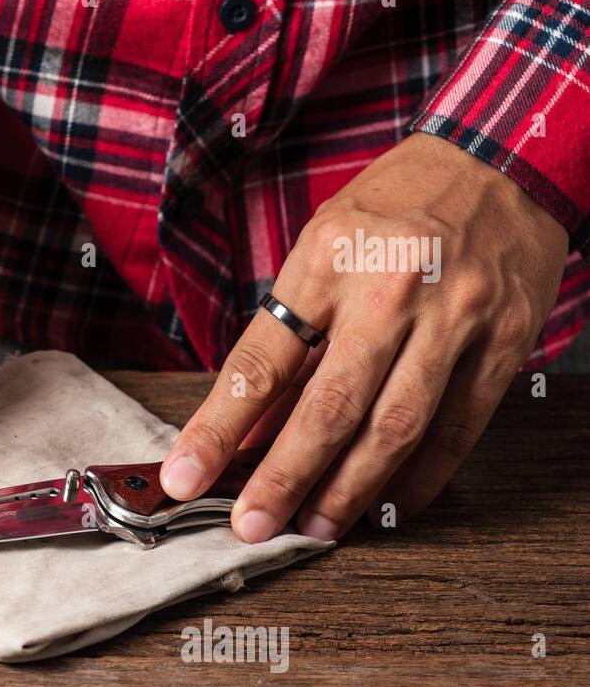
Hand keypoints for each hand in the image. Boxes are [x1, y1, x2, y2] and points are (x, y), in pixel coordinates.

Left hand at [160, 132, 567, 541]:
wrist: (501, 159)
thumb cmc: (393, 207)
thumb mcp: (320, 250)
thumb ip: (286, 337)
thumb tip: (248, 430)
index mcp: (326, 260)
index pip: (260, 361)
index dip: (217, 429)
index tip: (183, 478)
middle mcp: (389, 291)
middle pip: (328, 405)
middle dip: (283, 477)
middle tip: (251, 527)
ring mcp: (452, 318)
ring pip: (394, 426)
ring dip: (349, 490)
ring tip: (313, 528)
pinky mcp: (503, 342)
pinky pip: (457, 428)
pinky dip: (421, 477)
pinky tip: (388, 506)